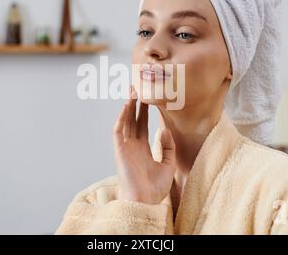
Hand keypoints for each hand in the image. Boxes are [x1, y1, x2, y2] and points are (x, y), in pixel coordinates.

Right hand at [112, 86, 176, 203]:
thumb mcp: (168, 165)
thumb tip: (165, 131)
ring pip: (124, 122)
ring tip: (132, 90)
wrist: (146, 200)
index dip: (144, 111)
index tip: (148, 97)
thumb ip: (168, 147)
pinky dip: (121, 118)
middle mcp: (132, 146)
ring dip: (127, 106)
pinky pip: (118, 131)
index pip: (142, 125)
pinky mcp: (119, 150)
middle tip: (137, 87)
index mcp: (142, 149)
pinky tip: (126, 106)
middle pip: (132, 120)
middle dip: (134, 104)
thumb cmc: (155, 188)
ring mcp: (125, 147)